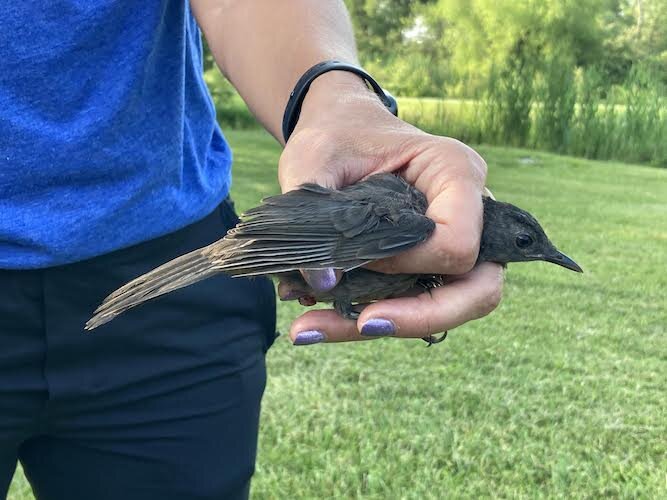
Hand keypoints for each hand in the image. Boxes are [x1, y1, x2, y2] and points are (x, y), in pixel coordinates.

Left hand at [278, 72, 503, 343]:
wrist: (342, 133)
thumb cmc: (337, 135)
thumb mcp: (314, 158)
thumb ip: (312, 210)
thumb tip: (322, 284)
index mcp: (456, 172)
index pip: (459, 241)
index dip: (410, 263)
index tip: (358, 258)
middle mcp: (472, 212)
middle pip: (478, 289)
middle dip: (417, 318)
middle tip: (359, 326)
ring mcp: (457, 242)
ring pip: (446, 305)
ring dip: (384, 326)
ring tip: (307, 329)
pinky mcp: (433, 265)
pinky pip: (417, 303)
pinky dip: (369, 318)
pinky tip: (317, 320)